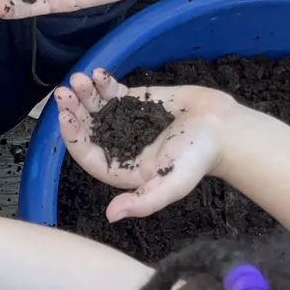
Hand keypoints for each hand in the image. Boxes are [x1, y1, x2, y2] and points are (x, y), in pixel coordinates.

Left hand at [55, 69, 235, 221]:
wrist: (225, 129)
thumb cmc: (199, 158)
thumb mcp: (173, 184)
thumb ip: (144, 202)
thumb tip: (110, 216)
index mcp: (119, 168)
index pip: (87, 153)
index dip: (73, 136)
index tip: (66, 116)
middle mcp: (117, 145)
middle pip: (86, 128)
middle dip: (73, 110)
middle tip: (64, 92)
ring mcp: (123, 121)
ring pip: (95, 108)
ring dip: (84, 93)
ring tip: (78, 79)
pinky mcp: (134, 102)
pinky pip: (111, 93)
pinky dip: (102, 83)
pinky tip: (97, 72)